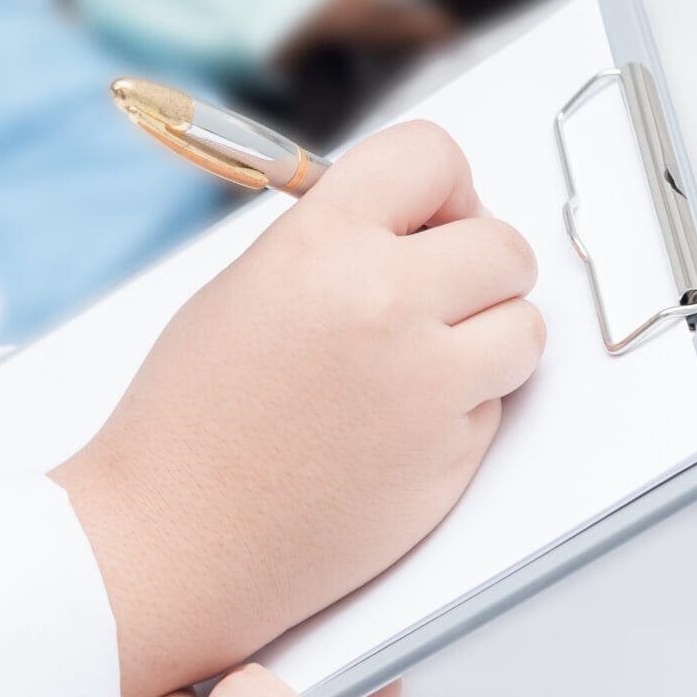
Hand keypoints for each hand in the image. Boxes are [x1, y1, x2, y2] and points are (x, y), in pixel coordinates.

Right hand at [52, 121, 539, 696]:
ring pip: (524, 327)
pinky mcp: (450, 460)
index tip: (431, 213)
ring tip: (419, 359)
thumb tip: (410, 222)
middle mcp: (385, 305)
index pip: (432, 156)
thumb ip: (332, 241)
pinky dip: (463, 407)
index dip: (440, 186)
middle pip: (504, 244)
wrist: (172, 540)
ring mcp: (427, 388)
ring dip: (488, 336)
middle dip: (475, 263)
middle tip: (435, 289)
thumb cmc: (189, 423)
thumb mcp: (243, 289)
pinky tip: (394, 424)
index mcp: (322, 246)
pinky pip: (497, 404)